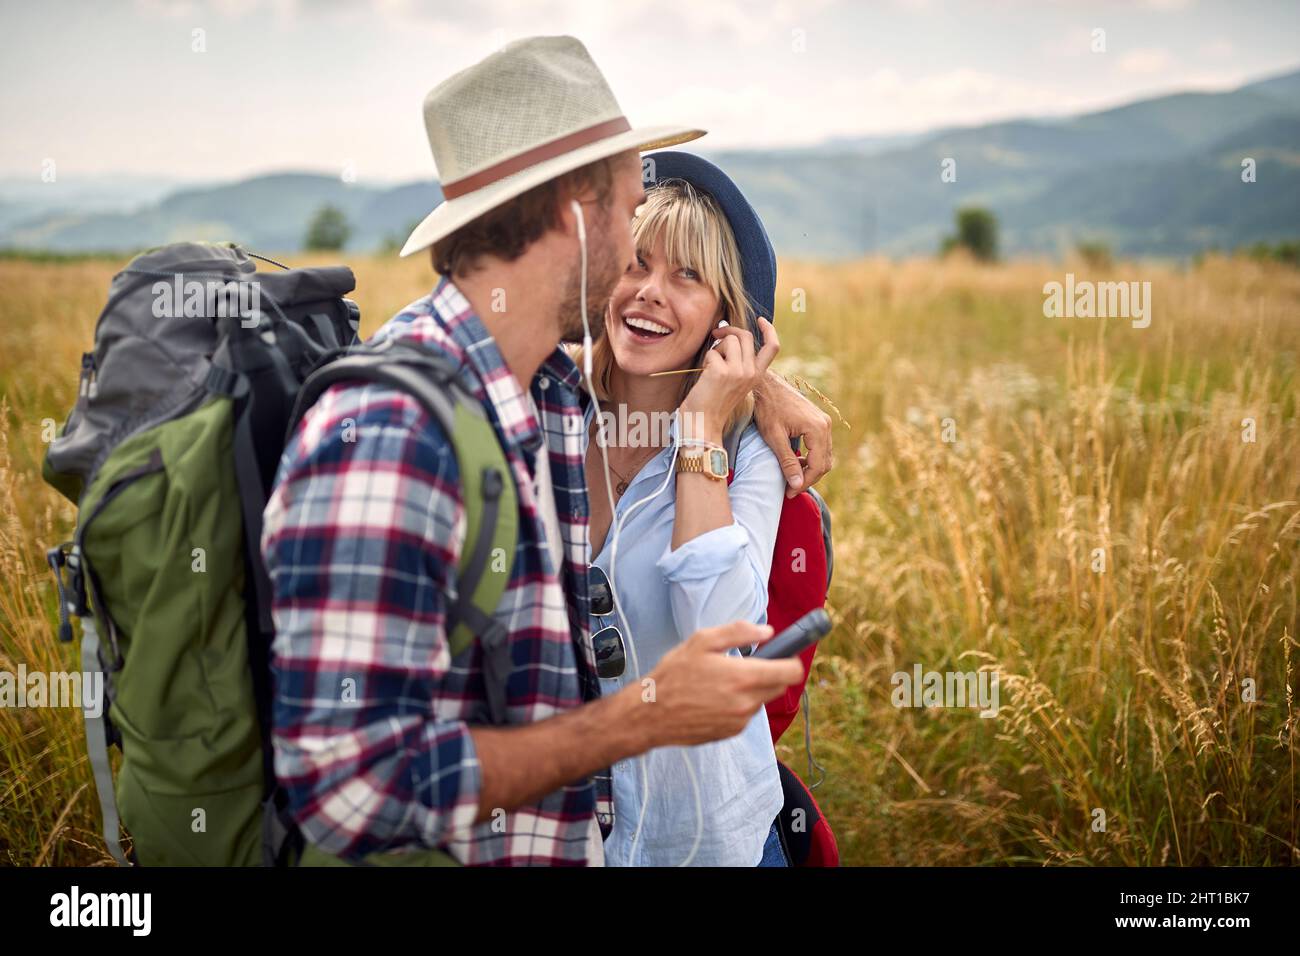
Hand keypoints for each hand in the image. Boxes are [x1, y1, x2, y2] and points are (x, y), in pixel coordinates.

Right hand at [637, 620, 803, 747]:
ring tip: (721, 683)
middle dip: (769, 674)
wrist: (650, 713)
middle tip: (745, 666)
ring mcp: (740, 721)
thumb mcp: (701, 641)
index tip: (784, 655)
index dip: (791, 660)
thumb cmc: (673, 675)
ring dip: (751, 690)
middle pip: (779, 687)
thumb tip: (767, 631)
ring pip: (761, 700)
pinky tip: (714, 698)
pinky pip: (745, 714)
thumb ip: (738, 632)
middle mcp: (746, 702)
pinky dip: (738, 705)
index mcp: (743, 677)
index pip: (790, 672)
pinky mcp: (731, 733)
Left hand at [679, 316, 779, 439]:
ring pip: (729, 339)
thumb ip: (737, 362)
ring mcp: (738, 372)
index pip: (772, 348)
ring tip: (710, 367)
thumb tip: (727, 332)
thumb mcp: (733, 382)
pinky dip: (705, 361)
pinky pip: (712, 352)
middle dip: (729, 330)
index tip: (761, 320)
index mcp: (757, 376)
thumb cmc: (713, 403)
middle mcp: (751, 373)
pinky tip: (705, 377)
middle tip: (716, 334)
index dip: (769, 330)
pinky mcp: (722, 372)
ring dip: (716, 348)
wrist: (703, 424)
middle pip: (745, 336)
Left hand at [754, 369, 833, 496]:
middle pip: (825, 462)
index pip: (818, 465)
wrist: (765, 385)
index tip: (789, 493)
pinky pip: (820, 446)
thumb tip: (797, 485)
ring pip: (824, 455)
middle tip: (790, 490)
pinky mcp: (818, 421)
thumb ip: (787, 461)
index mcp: (817, 428)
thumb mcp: (774, 437)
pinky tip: (796, 464)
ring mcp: (823, 422)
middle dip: (809, 479)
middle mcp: (825, 425)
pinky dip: (811, 458)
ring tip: (791, 479)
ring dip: (810, 470)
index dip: (805, 483)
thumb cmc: (767, 408)